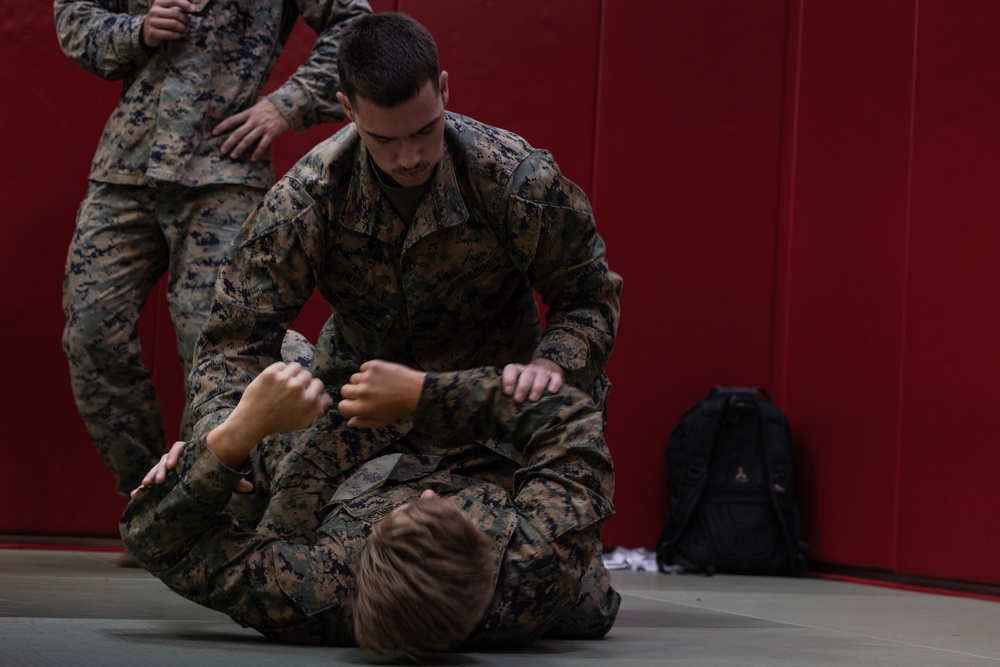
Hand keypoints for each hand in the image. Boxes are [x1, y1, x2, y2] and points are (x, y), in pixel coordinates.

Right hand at [130, 441, 253, 496]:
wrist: (217, 465)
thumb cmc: (223, 466)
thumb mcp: (228, 473)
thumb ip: (236, 481)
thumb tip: (250, 487)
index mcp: (192, 451)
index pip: (178, 448)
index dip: (174, 455)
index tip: (172, 466)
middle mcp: (180, 457)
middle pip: (164, 458)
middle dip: (159, 469)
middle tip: (157, 482)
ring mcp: (172, 467)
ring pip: (157, 468)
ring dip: (151, 476)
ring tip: (144, 488)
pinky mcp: (167, 478)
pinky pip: (153, 480)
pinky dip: (144, 486)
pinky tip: (134, 494)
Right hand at [142, 0, 194, 47]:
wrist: (149, 30)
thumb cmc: (163, 19)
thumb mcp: (169, 10)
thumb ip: (180, 8)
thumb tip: (192, 8)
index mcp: (159, 2)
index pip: (173, 0)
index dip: (184, 4)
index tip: (193, 9)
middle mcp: (154, 10)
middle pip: (175, 14)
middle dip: (186, 19)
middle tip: (189, 23)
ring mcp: (152, 21)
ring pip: (174, 24)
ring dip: (183, 28)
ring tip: (185, 29)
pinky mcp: (153, 32)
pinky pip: (170, 34)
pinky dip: (178, 35)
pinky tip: (180, 34)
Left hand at [213, 97, 291, 160]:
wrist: (288, 106)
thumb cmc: (274, 103)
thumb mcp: (260, 101)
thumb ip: (252, 106)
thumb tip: (248, 105)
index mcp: (249, 112)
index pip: (232, 120)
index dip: (222, 126)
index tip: (214, 133)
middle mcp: (253, 121)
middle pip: (237, 133)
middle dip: (228, 143)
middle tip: (222, 151)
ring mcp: (262, 128)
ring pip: (247, 140)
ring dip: (239, 149)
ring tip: (233, 156)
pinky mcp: (271, 134)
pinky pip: (262, 145)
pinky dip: (257, 153)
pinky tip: (253, 159)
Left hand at [229, 362, 330, 441]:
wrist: (252, 421)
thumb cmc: (279, 423)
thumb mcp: (303, 422)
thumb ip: (317, 409)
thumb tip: (327, 397)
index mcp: (308, 399)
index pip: (318, 383)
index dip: (312, 387)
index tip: (305, 390)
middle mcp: (297, 387)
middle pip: (307, 374)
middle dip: (302, 380)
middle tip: (293, 388)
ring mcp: (283, 378)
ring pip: (296, 366)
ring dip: (292, 373)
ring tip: (285, 381)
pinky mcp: (270, 373)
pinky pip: (281, 364)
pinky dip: (280, 370)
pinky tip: (275, 380)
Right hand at [338, 360, 425, 428]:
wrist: (415, 391)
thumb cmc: (398, 408)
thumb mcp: (381, 421)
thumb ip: (363, 422)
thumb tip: (349, 422)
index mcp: (362, 408)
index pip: (342, 405)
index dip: (349, 405)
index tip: (356, 404)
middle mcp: (362, 392)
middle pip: (344, 390)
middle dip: (352, 393)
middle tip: (365, 393)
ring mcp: (367, 377)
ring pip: (354, 378)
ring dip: (361, 381)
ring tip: (374, 384)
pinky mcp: (373, 365)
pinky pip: (363, 368)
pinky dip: (368, 371)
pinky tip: (379, 376)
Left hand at [502, 358, 563, 402]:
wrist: (544, 373)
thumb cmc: (525, 385)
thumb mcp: (516, 387)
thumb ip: (511, 393)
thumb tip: (504, 407)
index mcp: (517, 370)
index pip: (511, 369)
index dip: (508, 380)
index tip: (508, 392)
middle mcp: (530, 369)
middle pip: (527, 374)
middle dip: (522, 387)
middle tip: (518, 400)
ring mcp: (543, 372)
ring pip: (541, 376)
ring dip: (537, 387)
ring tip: (533, 399)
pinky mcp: (555, 376)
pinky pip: (556, 378)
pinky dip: (554, 384)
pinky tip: (552, 391)